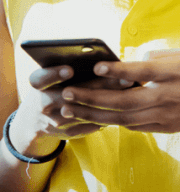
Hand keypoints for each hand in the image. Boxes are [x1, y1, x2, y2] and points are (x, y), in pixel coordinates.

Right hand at [10, 65, 130, 156]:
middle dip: (100, 86)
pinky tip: (129, 102)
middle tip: (125, 77)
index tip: (70, 70)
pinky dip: (110, 112)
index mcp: (38, 86)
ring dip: (111, 100)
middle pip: (72, 95)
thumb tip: (104, 59)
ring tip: (131, 88)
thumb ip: (72, 67)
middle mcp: (43, 104)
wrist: (36, 120)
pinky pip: (93, 123)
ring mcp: (56, 121)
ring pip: (86, 111)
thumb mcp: (54, 77)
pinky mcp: (69, 132)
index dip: (54, 75)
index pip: (41, 79)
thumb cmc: (54, 87)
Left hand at [57, 49, 179, 132]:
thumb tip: (133, 62)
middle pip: (123, 101)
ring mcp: (167, 115)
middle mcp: (168, 96)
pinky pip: (135, 126)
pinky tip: (100, 117)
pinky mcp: (168, 127)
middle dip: (92, 98)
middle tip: (68, 95)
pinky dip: (115, 122)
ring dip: (95, 115)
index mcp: (175, 73)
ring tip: (73, 110)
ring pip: (124, 118)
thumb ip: (159, 57)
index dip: (117, 70)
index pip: (141, 71)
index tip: (96, 66)